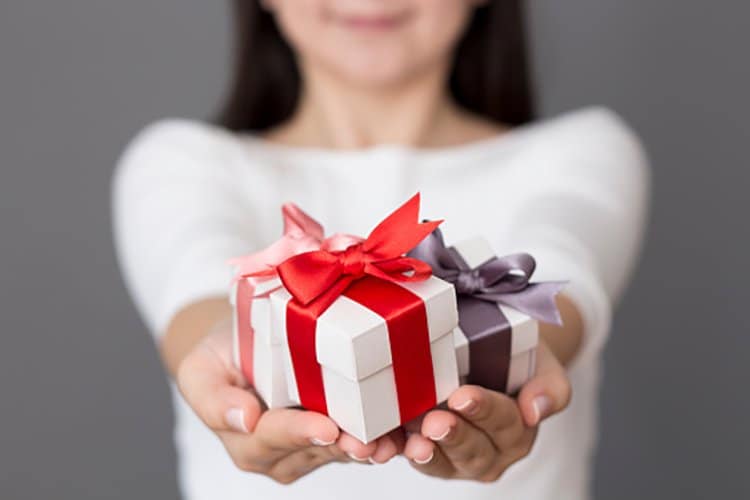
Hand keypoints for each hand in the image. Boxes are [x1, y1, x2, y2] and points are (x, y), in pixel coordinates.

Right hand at [176, 323, 402, 483]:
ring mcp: (312, 445)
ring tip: (394, 441)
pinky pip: (359, 434)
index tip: (326, 427)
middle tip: (371, 441)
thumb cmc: (220, 355)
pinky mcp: (337, 431)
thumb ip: (214, 399)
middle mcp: (281, 452)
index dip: (300, 434)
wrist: (242, 342)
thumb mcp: (200, 371)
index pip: (274, 438)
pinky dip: (383, 433)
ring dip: (371, 447)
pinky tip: (404, 429)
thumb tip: (245, 419)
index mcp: (248, 439)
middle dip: (345, 446)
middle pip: (316, 450)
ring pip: (343, 449)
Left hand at [402, 340, 570, 481]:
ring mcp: (453, 455)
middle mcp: (487, 451)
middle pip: (471, 450)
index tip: (463, 397)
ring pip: (439, 462)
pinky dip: (392, 451)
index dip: (484, 411)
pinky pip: (407, 454)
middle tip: (436, 422)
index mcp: (516, 431)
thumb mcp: (543, 365)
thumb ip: (550, 388)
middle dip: (453, 437)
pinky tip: (379, 447)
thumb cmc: (517, 358)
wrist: (491, 354)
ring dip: (423, 454)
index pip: (503, 422)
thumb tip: (536, 409)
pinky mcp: (422, 449)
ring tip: (412, 444)